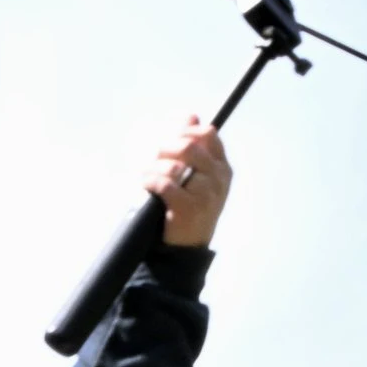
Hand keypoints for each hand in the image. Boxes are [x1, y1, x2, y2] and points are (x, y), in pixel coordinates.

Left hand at [149, 114, 231, 250]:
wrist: (186, 250)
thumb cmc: (189, 209)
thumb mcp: (198, 178)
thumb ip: (195, 149)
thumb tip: (190, 115)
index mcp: (222, 168)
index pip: (208, 134)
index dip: (185, 129)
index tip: (168, 134)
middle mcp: (218, 179)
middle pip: (189, 146)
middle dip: (165, 146)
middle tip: (151, 153)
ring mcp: (205, 195)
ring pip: (175, 166)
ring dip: (154, 166)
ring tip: (144, 171)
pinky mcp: (188, 209)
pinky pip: (165, 184)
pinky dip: (150, 180)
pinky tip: (144, 182)